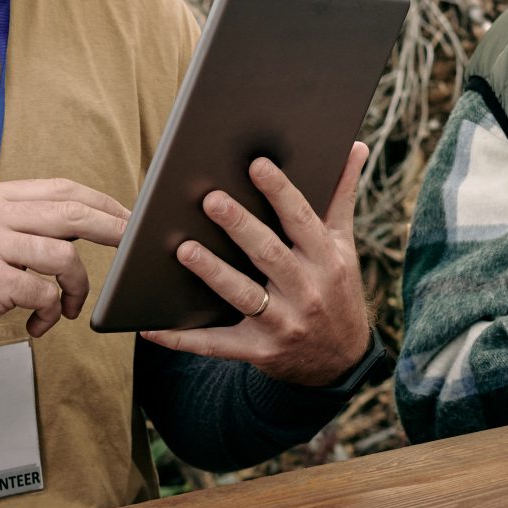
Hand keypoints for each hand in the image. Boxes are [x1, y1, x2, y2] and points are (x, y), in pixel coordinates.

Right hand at [0, 179, 130, 364]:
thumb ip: (25, 225)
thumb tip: (85, 224)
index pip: (59, 189)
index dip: (100, 202)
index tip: (126, 217)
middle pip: (71, 213)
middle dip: (111, 229)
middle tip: (132, 245)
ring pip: (64, 257)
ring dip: (76, 289)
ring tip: (66, 308)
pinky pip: (46, 293)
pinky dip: (52, 313)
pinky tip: (37, 324)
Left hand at [142, 145, 372, 388]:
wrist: (342, 361)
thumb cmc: (337, 289)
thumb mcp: (344, 246)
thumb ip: (342, 197)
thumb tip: (355, 146)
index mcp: (328, 260)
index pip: (303, 220)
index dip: (281, 192)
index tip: (257, 165)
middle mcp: (309, 291)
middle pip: (271, 254)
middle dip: (241, 227)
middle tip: (210, 199)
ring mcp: (284, 324)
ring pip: (245, 296)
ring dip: (215, 274)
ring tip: (184, 249)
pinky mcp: (260, 351)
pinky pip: (218, 345)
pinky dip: (185, 339)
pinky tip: (152, 328)